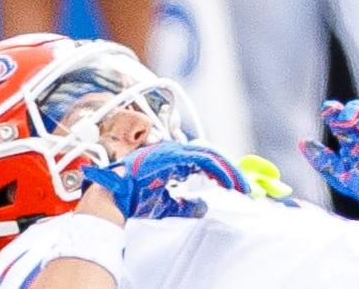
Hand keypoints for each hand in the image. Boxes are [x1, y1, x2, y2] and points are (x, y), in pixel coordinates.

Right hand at [81, 141, 248, 219]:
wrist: (113, 198)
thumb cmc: (132, 199)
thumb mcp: (165, 205)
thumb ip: (184, 205)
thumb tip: (203, 208)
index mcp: (172, 159)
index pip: (204, 160)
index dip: (221, 171)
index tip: (234, 185)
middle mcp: (174, 151)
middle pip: (212, 155)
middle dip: (231, 171)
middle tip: (245, 186)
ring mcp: (174, 151)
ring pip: (211, 156)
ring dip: (229, 171)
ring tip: (241, 186)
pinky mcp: (173, 156)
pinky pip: (203, 161)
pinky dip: (218, 171)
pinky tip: (228, 183)